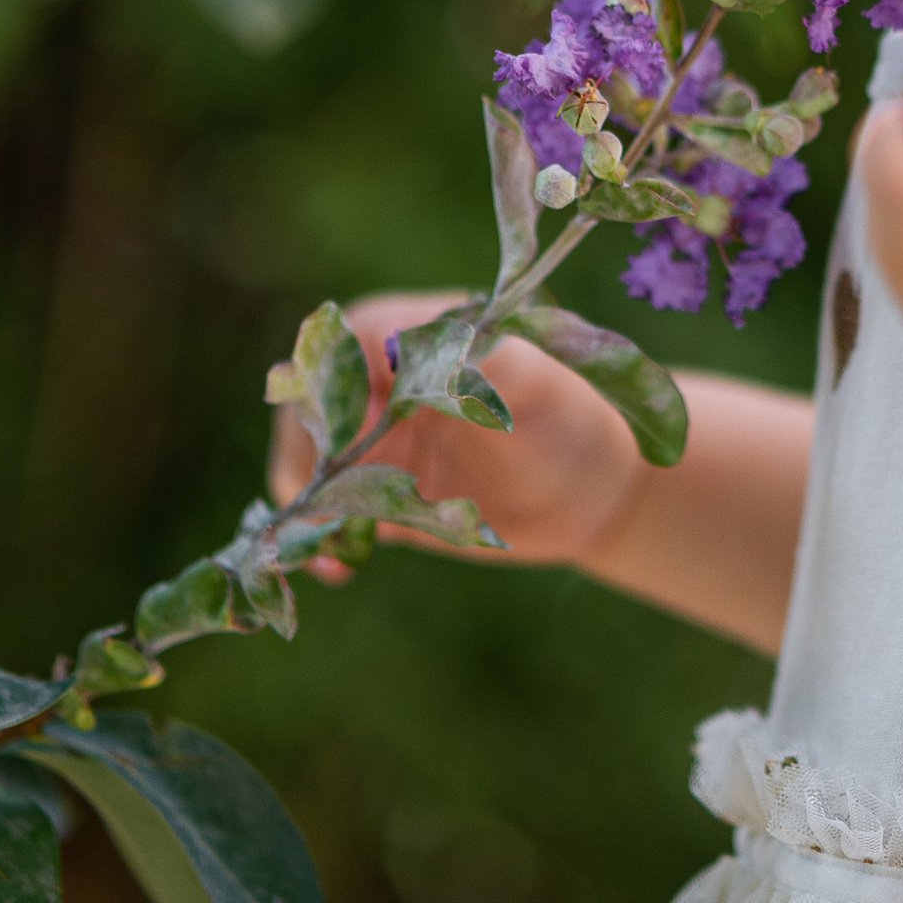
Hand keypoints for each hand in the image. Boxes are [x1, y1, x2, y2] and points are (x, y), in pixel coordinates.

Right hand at [267, 290, 644, 574]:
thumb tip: (401, 344)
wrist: (593, 493)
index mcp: (414, 336)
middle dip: (309, 454)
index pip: (341, 347)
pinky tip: (337, 566)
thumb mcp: (532, 386)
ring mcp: (377, 442)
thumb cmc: (570, 420)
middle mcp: (383, 385)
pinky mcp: (379, 494)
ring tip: (332, 544)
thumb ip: (474, 363)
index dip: (333, 390)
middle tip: (332, 502)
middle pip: (310, 408)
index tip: (354, 441)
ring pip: (309, 464)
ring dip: (309, 503)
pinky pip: (329, 513)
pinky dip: (322, 539)